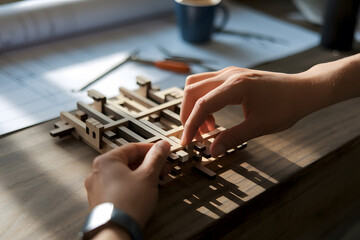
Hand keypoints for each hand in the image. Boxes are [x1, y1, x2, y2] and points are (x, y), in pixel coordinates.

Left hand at [85, 140, 170, 228]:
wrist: (115, 231)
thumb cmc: (128, 204)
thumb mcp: (148, 176)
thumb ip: (156, 158)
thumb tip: (162, 146)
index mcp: (106, 161)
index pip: (133, 148)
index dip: (152, 149)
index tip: (163, 151)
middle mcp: (98, 172)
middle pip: (128, 161)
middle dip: (149, 164)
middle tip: (163, 167)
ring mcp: (97, 187)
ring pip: (124, 174)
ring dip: (142, 174)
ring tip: (156, 180)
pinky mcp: (101, 200)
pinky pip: (119, 186)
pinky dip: (132, 185)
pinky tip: (143, 191)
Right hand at [180, 66, 330, 155]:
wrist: (303, 90)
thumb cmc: (286, 106)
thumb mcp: (259, 126)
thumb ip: (233, 138)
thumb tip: (213, 151)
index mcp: (236, 86)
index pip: (202, 104)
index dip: (191, 125)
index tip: (186, 142)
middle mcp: (229, 75)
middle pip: (192, 90)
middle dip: (187, 114)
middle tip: (194, 136)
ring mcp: (230, 72)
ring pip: (196, 85)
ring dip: (194, 106)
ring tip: (207, 127)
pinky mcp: (232, 75)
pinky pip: (207, 85)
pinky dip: (203, 101)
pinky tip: (214, 117)